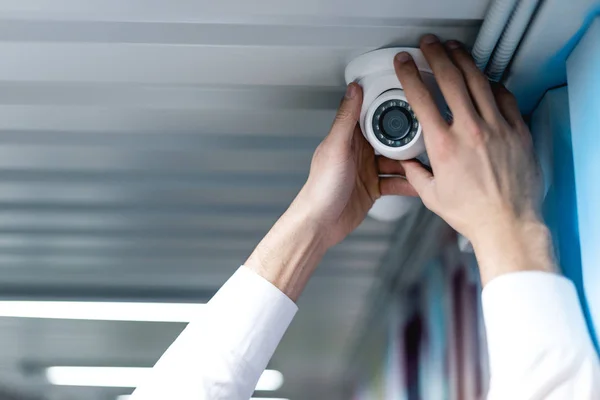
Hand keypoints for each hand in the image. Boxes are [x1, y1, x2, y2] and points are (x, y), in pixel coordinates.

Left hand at [293, 83, 416, 248]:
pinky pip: (395, 183)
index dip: (390, 108)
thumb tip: (353, 89)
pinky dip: (408, 184)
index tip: (410, 101)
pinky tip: (419, 184)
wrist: (320, 223)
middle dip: (408, 138)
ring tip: (428, 162)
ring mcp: (367, 170)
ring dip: (411, 163)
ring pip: (396, 161)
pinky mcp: (373, 188)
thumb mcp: (336, 147)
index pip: (372, 116)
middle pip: (389, 139)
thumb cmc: (321, 187)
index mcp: (348, 138)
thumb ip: (346, 118)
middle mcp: (359, 152)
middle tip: (428, 136)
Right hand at [393, 35, 555, 283]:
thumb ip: (416, 174)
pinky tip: (485, 81)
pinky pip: (504, 97)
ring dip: (463, 60)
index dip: (410, 74)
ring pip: (478, 80)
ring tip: (454, 50)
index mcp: (444, 146)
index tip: (405, 63)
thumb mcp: (432, 196)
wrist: (507, 223)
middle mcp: (470, 131)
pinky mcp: (516, 131)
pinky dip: (492, 84)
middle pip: (451, 78)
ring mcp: (496, 128)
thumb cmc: (473, 213)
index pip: (422, 98)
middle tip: (429, 45)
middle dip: (436, 54)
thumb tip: (408, 164)